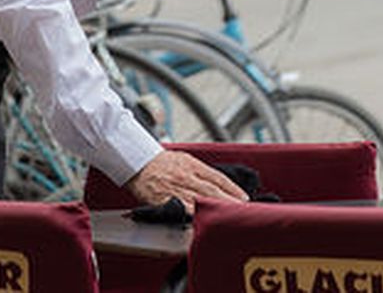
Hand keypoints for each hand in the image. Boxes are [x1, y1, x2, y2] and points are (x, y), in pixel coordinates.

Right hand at [126, 151, 246, 209]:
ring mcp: (175, 189)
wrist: (136, 162)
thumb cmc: (161, 162)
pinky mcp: (164, 201)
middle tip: (243, 211)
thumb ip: (202, 171)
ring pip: (199, 201)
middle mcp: (186, 177)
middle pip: (212, 191)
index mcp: (192, 165)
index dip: (233, 189)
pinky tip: (202, 223)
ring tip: (228, 220)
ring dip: (215, 210)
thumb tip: (221, 184)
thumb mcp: (185, 159)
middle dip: (230, 202)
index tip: (245, 198)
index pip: (218, 178)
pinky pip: (181, 210)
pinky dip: (194, 217)